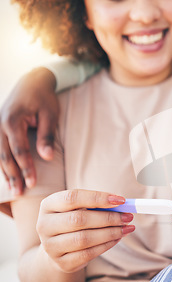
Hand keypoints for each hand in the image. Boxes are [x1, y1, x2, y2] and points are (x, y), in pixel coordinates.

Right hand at [0, 67, 59, 195]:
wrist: (32, 81)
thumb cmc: (44, 98)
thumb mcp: (50, 115)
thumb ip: (47, 136)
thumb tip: (47, 157)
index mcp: (12, 120)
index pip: (19, 150)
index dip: (26, 168)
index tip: (32, 183)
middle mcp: (0, 124)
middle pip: (5, 155)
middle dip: (13, 175)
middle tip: (20, 192)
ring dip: (5, 172)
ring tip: (13, 190)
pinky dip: (2, 163)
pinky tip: (7, 176)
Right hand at [37, 190, 134, 272]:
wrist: (58, 247)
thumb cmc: (74, 221)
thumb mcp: (80, 208)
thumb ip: (97, 204)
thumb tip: (121, 204)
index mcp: (48, 205)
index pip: (73, 198)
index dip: (98, 198)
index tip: (120, 200)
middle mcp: (44, 225)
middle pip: (79, 220)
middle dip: (108, 218)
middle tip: (128, 217)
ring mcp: (50, 246)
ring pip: (84, 239)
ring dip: (110, 233)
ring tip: (126, 228)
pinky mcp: (61, 262)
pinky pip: (87, 254)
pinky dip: (106, 245)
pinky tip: (117, 238)